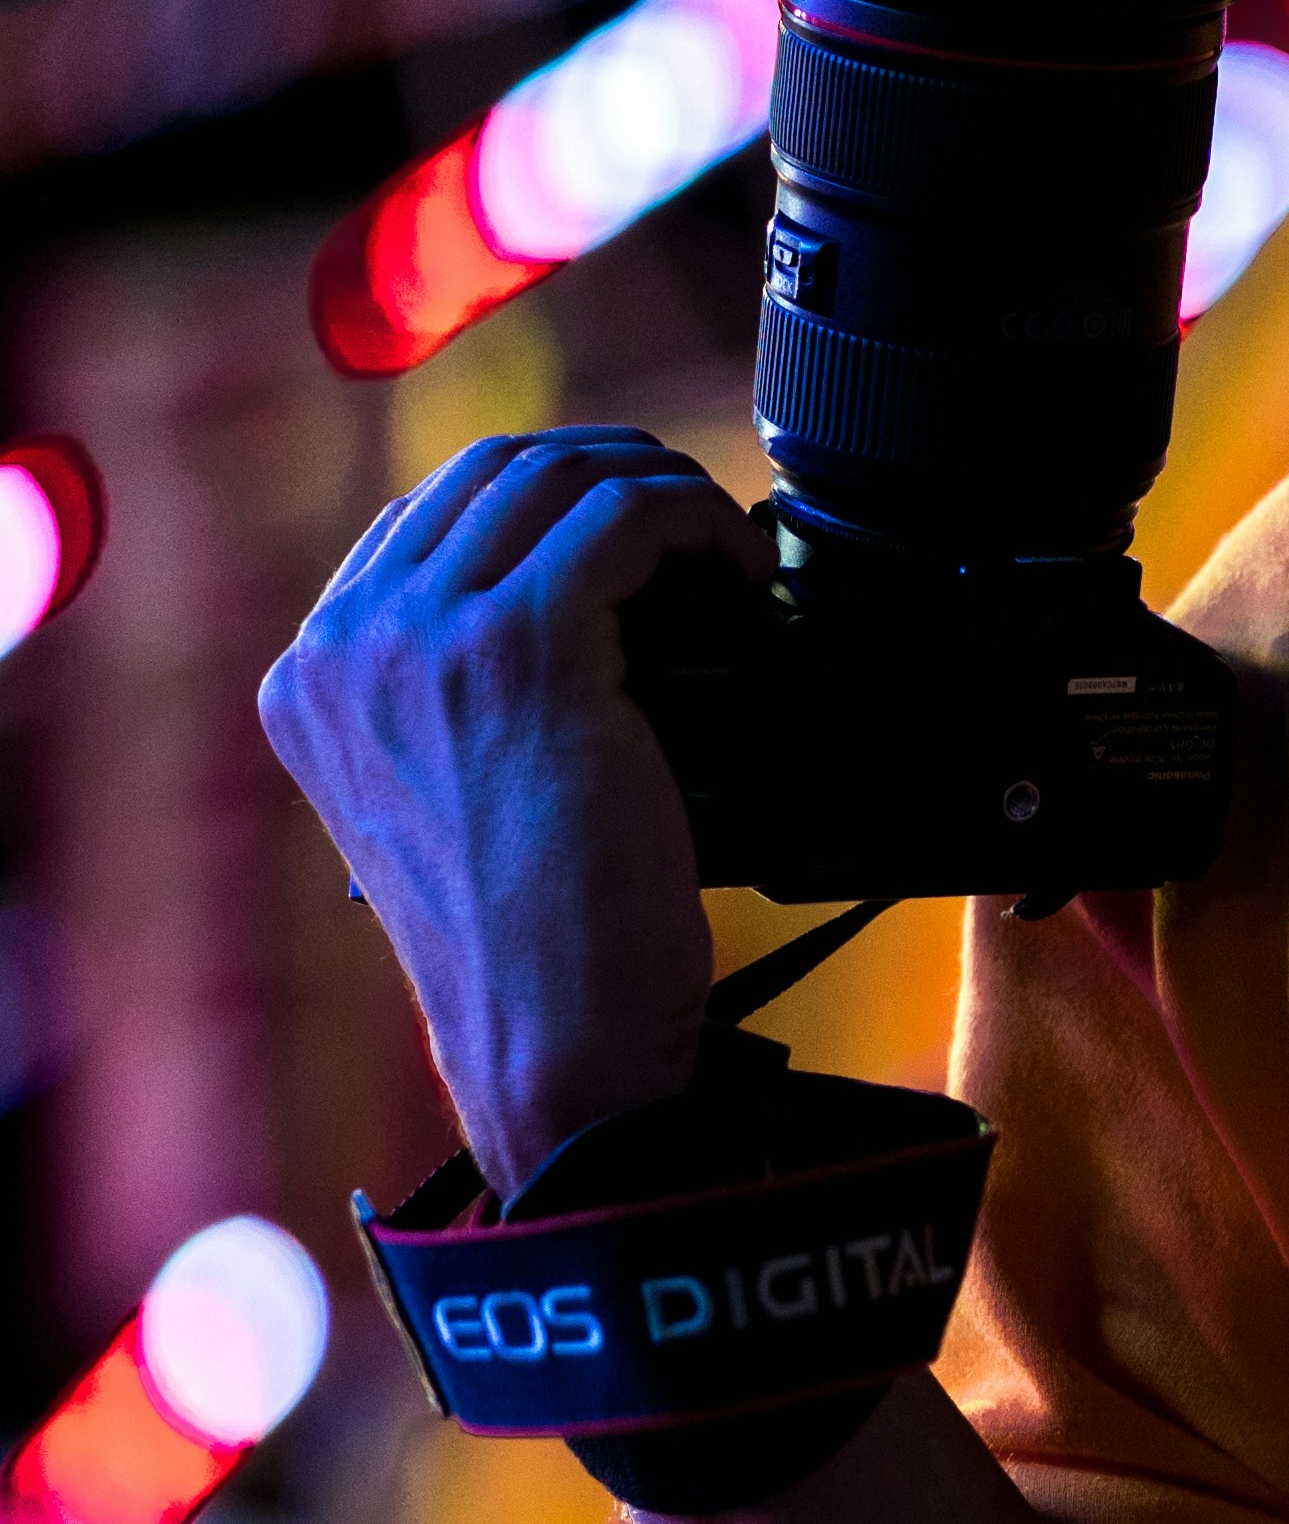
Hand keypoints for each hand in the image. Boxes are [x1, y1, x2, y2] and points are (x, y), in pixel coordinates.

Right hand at [261, 428, 766, 1195]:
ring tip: (727, 549)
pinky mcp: (517, 648)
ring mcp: (418, 640)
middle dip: (608, 475)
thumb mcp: (449, 806)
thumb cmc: (534, 958)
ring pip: (560, 476)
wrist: (554, 1050)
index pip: (429, 518)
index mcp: (310, 682)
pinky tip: (743, 572)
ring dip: (663, 490)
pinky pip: (625, 517)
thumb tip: (577, 603)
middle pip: (491, 473)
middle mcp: (343, 647)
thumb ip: (456, 700)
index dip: (547, 502)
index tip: (633, 533)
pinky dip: (699, 522)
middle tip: (694, 526)